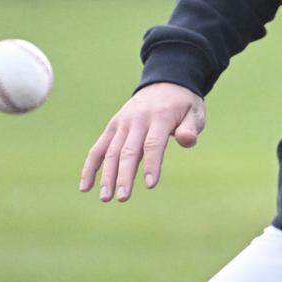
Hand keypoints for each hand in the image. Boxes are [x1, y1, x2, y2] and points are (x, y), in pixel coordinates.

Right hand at [79, 83, 204, 202]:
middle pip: (128, 150)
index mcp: (160, 116)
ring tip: (106, 198)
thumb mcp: (195, 112)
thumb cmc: (183, 105)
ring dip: (106, 175)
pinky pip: (98, 148)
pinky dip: (90, 167)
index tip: (150, 185)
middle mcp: (137, 120)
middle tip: (123, 198)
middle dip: (124, 175)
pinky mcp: (112, 127)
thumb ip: (191, 127)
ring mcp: (122, 123)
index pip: (153, 143)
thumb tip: (188, 141)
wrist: (165, 83)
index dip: (151, 164)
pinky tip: (86, 187)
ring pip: (111, 151)